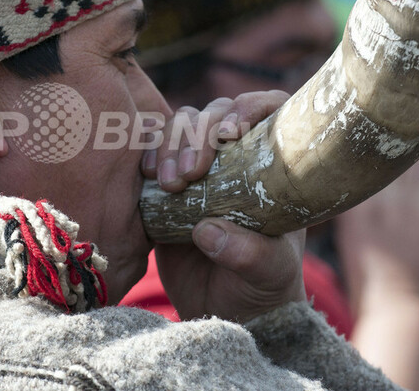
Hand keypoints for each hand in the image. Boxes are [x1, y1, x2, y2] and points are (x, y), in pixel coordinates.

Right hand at [142, 91, 307, 321]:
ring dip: (170, 143)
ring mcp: (198, 167)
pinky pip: (151, 150)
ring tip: (169, 184)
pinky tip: (146, 177)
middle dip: (199, 133)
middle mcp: (235, 156)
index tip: (232, 131)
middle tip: (190, 173)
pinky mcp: (165, 183)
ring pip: (180, 125)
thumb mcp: (269, 273)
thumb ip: (250, 254)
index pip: (269, 110)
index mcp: (272, 165)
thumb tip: (208, 232)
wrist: (224, 311)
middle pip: (215, 113)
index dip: (251, 106)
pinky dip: (146, 153)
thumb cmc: (262, 287)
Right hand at [336, 135, 418, 311]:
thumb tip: (349, 185)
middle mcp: (382, 198)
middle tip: (406, 132)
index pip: (358, 157)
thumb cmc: (372, 282)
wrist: (404, 310)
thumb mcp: (347, 238)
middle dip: (400, 138)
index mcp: (353, 205)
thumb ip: (349, 208)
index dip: (366, 141)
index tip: (370, 132)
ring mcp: (417, 203)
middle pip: (392, 149)